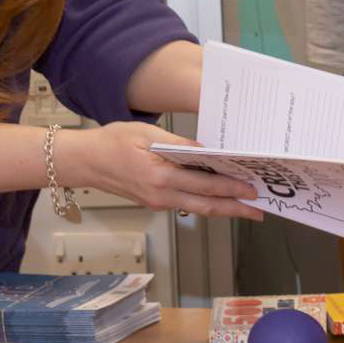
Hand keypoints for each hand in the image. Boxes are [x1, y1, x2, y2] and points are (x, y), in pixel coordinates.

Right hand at [60, 124, 261, 219]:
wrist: (84, 161)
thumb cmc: (111, 143)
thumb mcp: (147, 134)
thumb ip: (179, 145)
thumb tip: (208, 151)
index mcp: (160, 177)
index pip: (205, 184)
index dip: (232, 188)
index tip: (252, 187)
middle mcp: (160, 195)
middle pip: (207, 205)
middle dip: (236, 208)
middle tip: (259, 208)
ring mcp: (157, 202)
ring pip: (198, 208)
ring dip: (223, 208)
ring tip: (245, 207)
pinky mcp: (154, 203)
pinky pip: (186, 204)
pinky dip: (205, 202)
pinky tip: (218, 198)